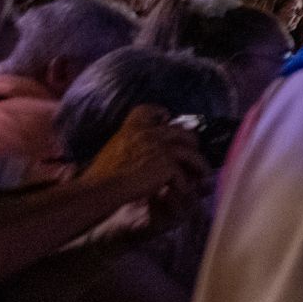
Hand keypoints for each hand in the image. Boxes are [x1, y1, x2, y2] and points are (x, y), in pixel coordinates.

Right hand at [81, 105, 208, 204]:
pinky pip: (184, 176)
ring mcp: (161, 147)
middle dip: (191, 143)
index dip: (159, 112)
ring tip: (201, 175)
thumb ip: (132, 144)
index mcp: (132, 128)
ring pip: (191, 153)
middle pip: (182, 132)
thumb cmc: (102, 176)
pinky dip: (184, 185)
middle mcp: (149, 133)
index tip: (166, 117)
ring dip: (199, 165)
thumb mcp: (115, 149)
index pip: (147, 110)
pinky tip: (183, 191)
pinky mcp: (167, 164)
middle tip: (193, 154)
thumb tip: (147, 151)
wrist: (101, 188)